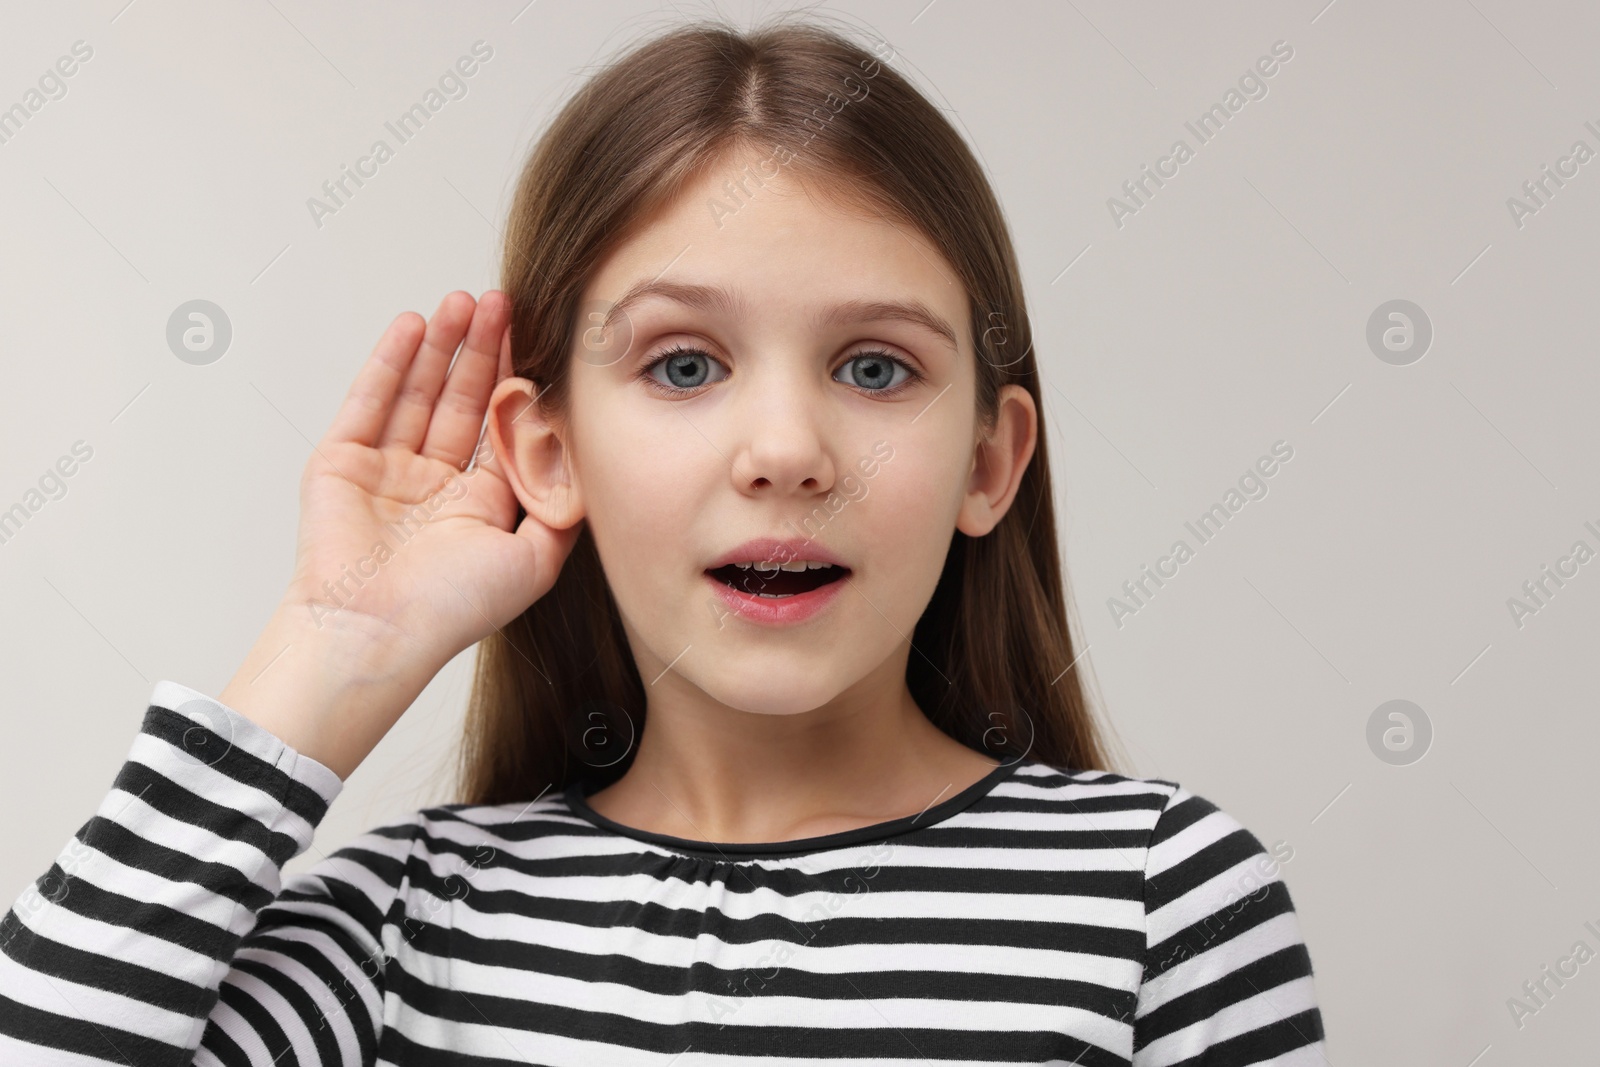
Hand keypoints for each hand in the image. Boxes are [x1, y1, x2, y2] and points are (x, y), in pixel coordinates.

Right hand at [282, 289, 577, 672]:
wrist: (374, 632)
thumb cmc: (451, 609)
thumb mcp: (534, 560)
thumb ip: (563, 510)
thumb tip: (585, 461)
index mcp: (478, 506)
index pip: (502, 428)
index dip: (518, 383)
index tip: (538, 341)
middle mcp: (434, 485)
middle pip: (463, 400)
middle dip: (484, 350)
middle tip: (503, 302)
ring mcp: (386, 471)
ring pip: (419, 393)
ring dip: (442, 346)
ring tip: (464, 302)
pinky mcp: (342, 461)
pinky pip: (369, 401)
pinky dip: (391, 362)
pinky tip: (414, 326)